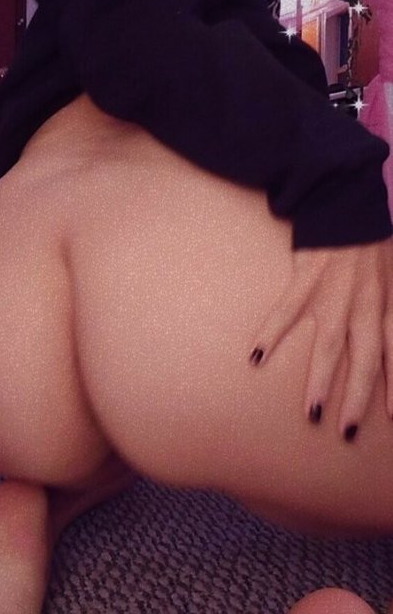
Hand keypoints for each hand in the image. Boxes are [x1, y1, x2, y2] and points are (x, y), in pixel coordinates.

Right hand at [248, 237, 392, 440]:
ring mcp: (334, 293)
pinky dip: (271, 334)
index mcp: (388, 303)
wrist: (344, 202)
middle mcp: (365, 304)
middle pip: (365, 359)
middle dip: (358, 398)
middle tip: (348, 431)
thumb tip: (391, 334)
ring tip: (311, 412)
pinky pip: (285, 312)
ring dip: (321, 380)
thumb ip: (392, 303)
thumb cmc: (371, 240)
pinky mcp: (306, 279)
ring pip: (330, 345)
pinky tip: (255, 356)